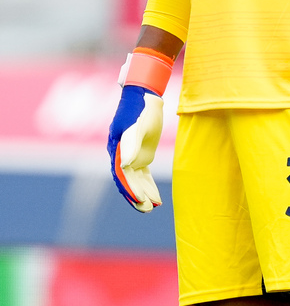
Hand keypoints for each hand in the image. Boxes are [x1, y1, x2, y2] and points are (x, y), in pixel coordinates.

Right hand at [107, 85, 163, 211]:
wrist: (145, 96)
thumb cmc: (140, 108)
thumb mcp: (138, 124)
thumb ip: (131, 143)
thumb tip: (124, 165)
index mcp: (117, 148)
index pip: (122, 174)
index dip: (129, 187)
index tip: (139, 199)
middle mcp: (121, 155)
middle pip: (127, 180)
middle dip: (136, 195)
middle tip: (148, 209)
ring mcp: (131, 156)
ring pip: (135, 180)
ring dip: (143, 194)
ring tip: (153, 207)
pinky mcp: (140, 155)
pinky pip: (143, 175)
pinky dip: (149, 186)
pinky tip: (157, 199)